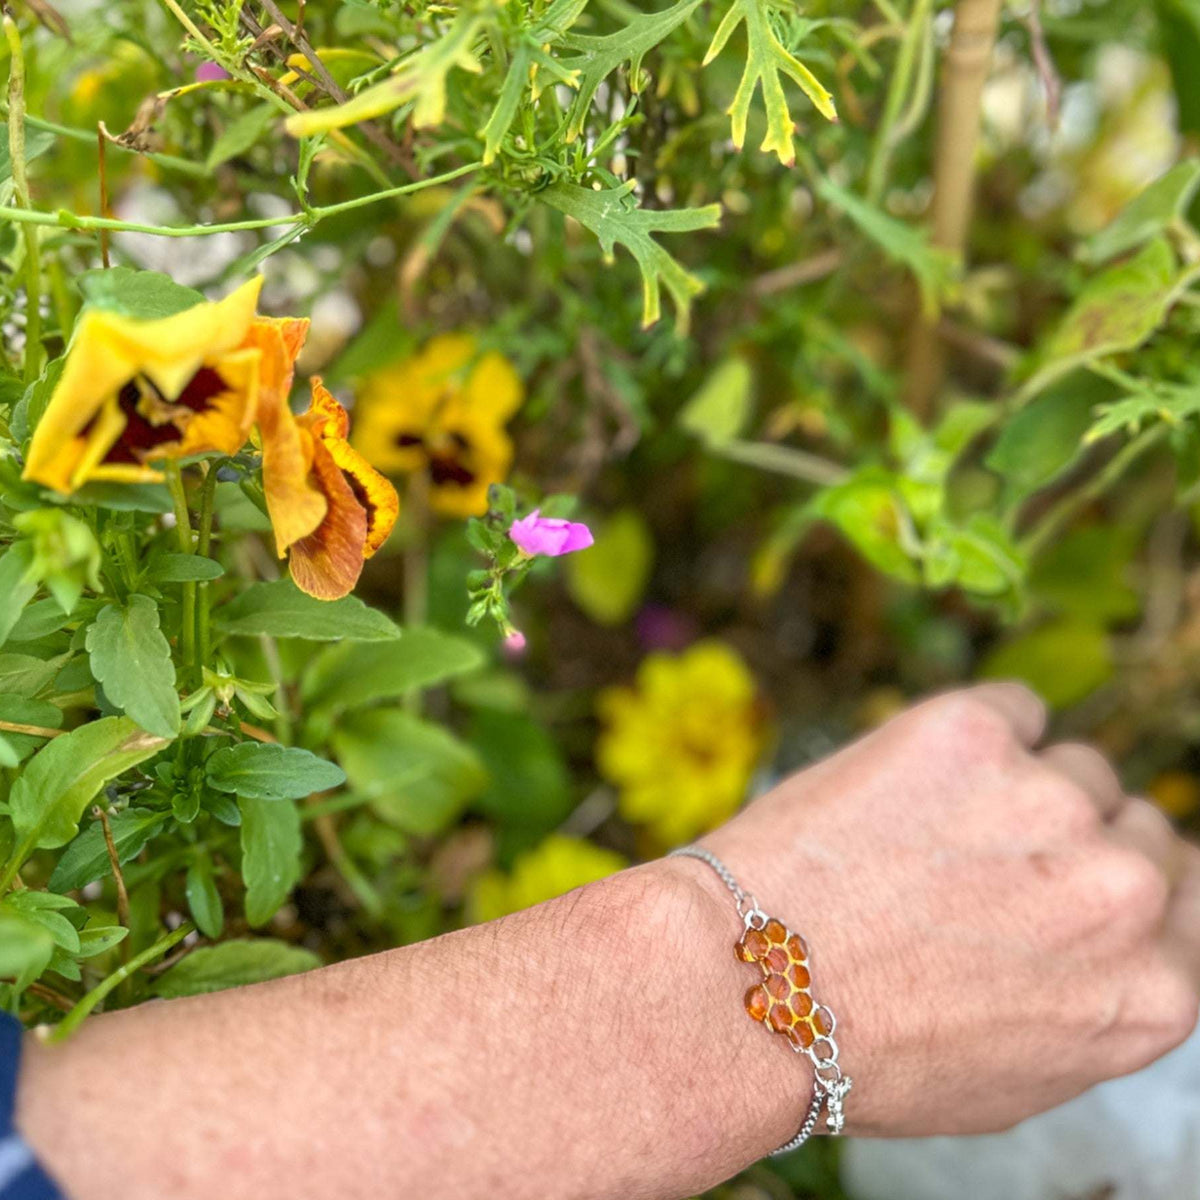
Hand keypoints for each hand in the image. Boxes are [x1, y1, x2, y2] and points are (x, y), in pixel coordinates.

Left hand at [672, 683, 1199, 1136]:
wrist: (751, 988)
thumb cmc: (865, 1048)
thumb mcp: (1019, 1074)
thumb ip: (1094, 1000)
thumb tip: (1114, 946)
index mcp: (1153, 990)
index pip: (1185, 901)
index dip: (1120, 888)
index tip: (1073, 883)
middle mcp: (1125, 891)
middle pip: (1132, 826)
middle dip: (1066, 844)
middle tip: (976, 867)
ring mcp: (1049, 800)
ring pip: (1069, 766)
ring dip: (1014, 792)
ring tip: (923, 835)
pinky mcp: (971, 731)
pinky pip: (1010, 708)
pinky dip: (975, 734)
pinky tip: (912, 779)